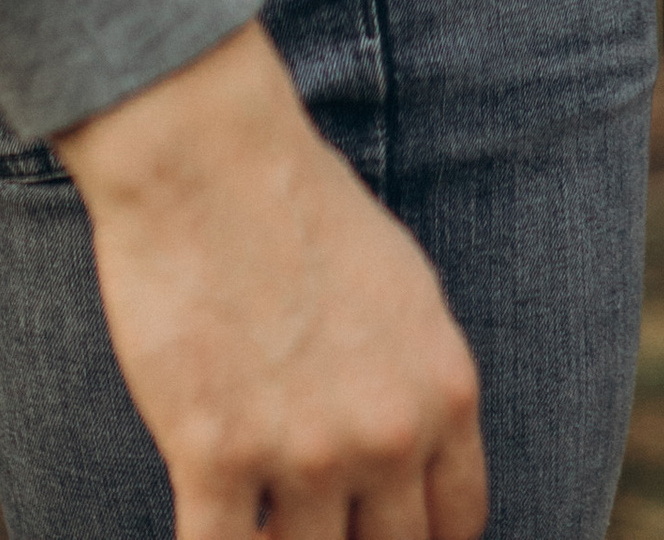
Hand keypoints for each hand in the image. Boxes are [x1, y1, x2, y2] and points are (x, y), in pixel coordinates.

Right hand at [54, 22, 485, 539]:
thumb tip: (411, 458)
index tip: (375, 532)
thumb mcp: (405, 293)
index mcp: (443, 390)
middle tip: (310, 522)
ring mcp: (304, 452)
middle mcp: (388, 433)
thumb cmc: (303, 211)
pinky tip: (206, 524)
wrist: (213, 161)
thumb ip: (417, 385)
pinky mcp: (215, 458)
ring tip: (255, 516)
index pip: (456, 524)